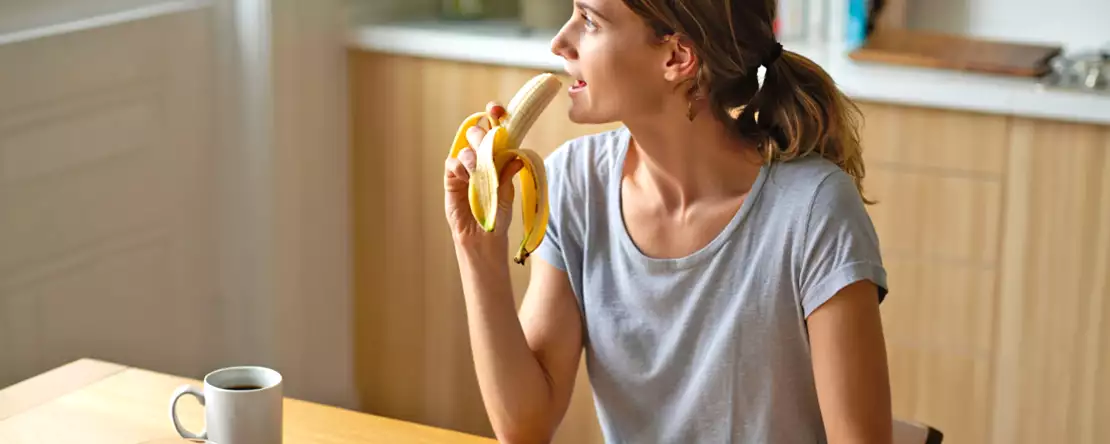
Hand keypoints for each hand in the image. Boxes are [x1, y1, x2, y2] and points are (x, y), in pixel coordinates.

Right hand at [444, 102, 523, 248]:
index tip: (497, 109)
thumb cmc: (497, 215)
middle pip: (478, 133)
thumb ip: (508, 174)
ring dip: (472, 156)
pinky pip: (452, 163)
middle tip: (488, 145)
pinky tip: (467, 178)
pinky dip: (460, 167)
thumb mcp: (507, 194)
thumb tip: (517, 156)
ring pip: (465, 147)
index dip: (495, 116)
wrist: (483, 237)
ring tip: (478, 172)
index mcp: (497, 156)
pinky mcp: (452, 178)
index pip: (495, 130)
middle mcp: (480, 158)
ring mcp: (464, 167)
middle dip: (483, 135)